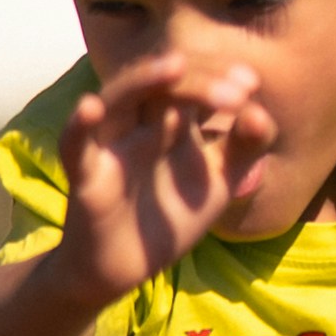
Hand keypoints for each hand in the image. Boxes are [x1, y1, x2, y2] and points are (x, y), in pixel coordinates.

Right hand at [60, 52, 277, 295]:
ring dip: (145, 79)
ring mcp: (111, 145)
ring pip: (118, 98)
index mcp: (171, 119)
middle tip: (238, 95)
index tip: (252, 84)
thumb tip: (260, 112)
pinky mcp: (86, 175)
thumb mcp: (218, 182)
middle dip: (199, 82)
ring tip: (174, 65)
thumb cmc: (168, 217)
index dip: (219, 75)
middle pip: (160, 84)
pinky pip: (75, 145)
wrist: (126, 269)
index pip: (191, 80)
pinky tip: (90, 106)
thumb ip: (244, 149)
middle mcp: (139, 124)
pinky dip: (78, 124)